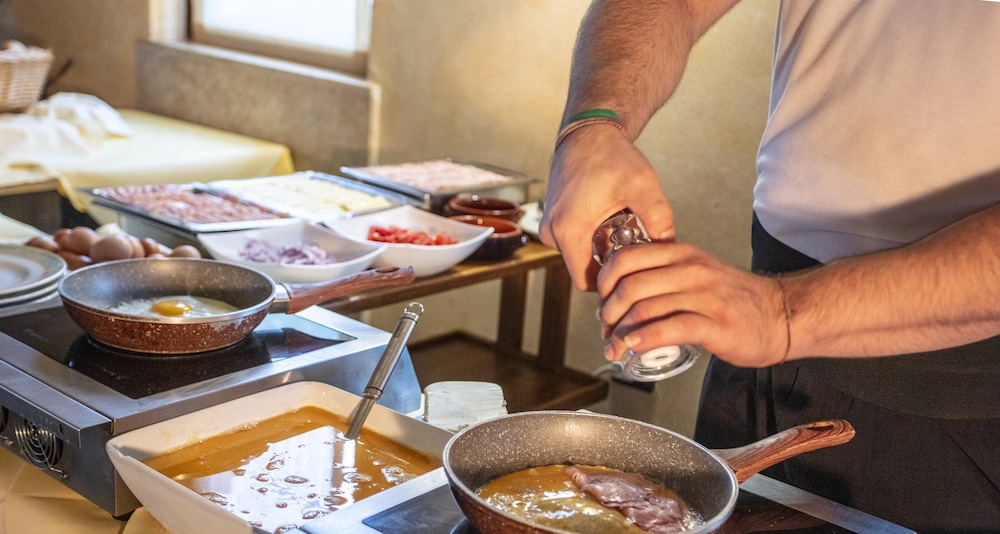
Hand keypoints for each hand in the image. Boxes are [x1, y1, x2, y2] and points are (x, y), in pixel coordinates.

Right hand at [539, 125, 674, 290]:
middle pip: (584, 270)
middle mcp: (552, 232)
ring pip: (579, 256)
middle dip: (610, 265)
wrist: (589, 132)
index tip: (634, 271)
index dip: (612, 283)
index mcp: (569, 230)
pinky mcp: (553, 219)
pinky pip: (574, 242)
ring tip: (625, 229)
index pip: (588, 282)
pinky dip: (592, 238)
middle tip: (636, 247)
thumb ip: (659, 217)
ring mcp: (550, 225)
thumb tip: (671, 247)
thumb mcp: (642, 185)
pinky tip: (612, 221)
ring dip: (601, 250)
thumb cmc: (611, 155)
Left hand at [596, 241, 787, 367]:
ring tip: (615, 348)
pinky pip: (671, 328)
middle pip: (630, 286)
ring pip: (645, 308)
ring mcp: (705, 296)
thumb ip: (663, 275)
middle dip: (608, 313)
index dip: (604, 283)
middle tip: (606, 331)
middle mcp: (690, 270)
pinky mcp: (716, 324)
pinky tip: (635, 348)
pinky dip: (645, 339)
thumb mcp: (696, 272)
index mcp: (680, 254)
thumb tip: (621, 293)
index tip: (602, 303)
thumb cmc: (734, 299)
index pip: (626, 258)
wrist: (781, 314)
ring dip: (621, 333)